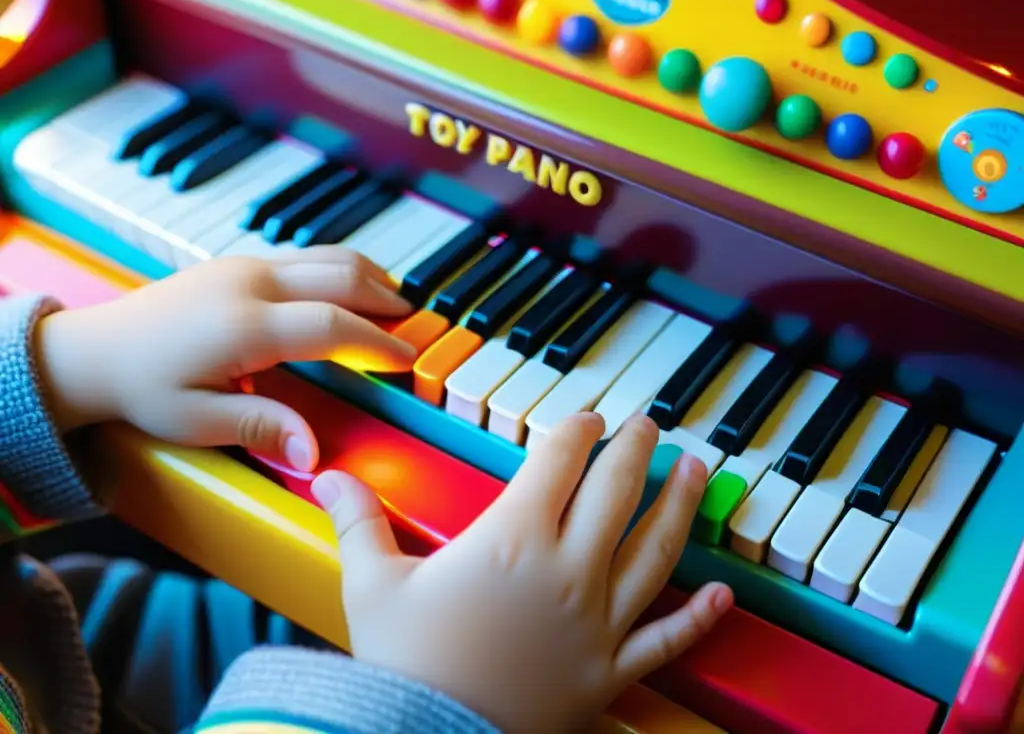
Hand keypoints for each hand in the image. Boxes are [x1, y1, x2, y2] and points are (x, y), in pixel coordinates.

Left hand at [36, 248, 414, 469]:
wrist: (95, 350)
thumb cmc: (143, 389)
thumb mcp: (196, 421)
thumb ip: (260, 428)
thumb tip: (313, 453)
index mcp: (244, 325)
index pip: (331, 325)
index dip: (377, 343)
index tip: (409, 360)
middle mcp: (250, 283)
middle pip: (340, 277)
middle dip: (385, 300)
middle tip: (416, 327)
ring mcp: (245, 265)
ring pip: (327, 257)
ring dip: (368, 278)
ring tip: (396, 305)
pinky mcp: (240, 261)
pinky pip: (306, 256)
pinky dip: (341, 270)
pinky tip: (352, 291)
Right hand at [313, 412, 732, 732]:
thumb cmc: (403, 665)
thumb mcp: (371, 586)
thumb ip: (359, 523)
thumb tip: (327, 476)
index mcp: (511, 540)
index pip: (558, 462)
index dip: (577, 431)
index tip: (588, 418)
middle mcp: (565, 571)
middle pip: (615, 492)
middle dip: (636, 451)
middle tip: (649, 426)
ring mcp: (596, 622)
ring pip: (654, 551)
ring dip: (680, 506)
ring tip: (697, 473)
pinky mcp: (609, 671)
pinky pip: (664, 640)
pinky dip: (697, 618)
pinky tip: (721, 595)